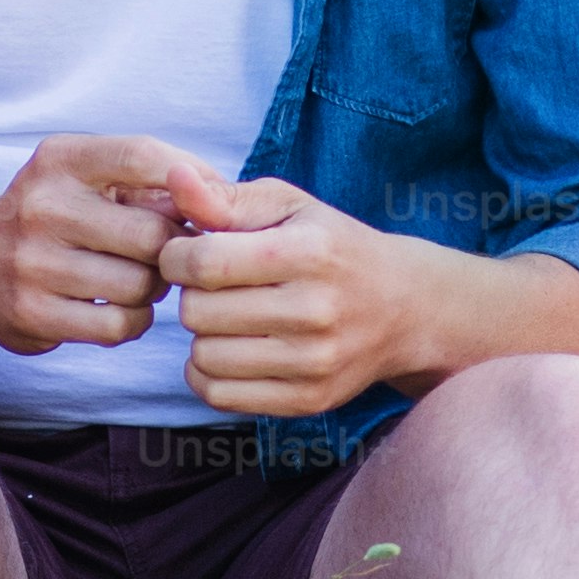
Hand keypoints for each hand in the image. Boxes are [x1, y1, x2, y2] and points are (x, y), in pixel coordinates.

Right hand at [0, 133, 190, 351]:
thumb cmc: (56, 218)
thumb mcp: (89, 181)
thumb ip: (154, 184)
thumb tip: (226, 199)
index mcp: (61, 159)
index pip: (142, 155)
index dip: (191, 182)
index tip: (208, 206)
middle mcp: (41, 205)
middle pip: (153, 233)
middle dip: (171, 250)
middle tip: (162, 254)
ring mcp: (32, 261)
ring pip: (141, 285)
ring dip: (153, 290)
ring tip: (135, 280)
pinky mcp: (32, 312)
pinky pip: (119, 325)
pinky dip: (132, 322)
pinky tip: (118, 308)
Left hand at [163, 162, 457, 414]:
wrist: (405, 307)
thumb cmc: (333, 246)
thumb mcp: (289, 206)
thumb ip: (226, 196)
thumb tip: (173, 177)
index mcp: (309, 252)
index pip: (204, 262)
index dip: (177, 255)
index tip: (187, 252)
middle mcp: (315, 311)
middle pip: (198, 312)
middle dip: (192, 293)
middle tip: (213, 285)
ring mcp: (313, 362)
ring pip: (203, 356)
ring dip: (201, 335)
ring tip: (226, 315)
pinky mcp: (308, 400)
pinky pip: (219, 395)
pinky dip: (208, 372)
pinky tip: (229, 348)